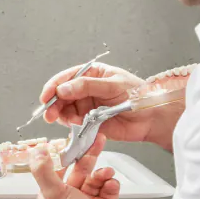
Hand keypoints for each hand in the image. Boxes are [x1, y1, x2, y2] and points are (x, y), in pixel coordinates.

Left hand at [30, 133, 129, 198]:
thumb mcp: (54, 193)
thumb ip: (43, 171)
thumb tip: (36, 153)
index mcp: (52, 197)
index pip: (56, 169)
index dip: (64, 155)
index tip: (71, 142)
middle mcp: (69, 198)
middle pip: (78, 170)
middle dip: (87, 157)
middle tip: (95, 143)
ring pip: (95, 176)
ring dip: (101, 172)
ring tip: (105, 172)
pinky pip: (108, 185)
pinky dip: (110, 183)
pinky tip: (110, 185)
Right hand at [39, 62, 179, 151]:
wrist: (153, 118)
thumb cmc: (139, 96)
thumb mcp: (113, 85)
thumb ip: (87, 86)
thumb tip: (63, 88)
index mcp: (93, 74)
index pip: (67, 77)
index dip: (54, 86)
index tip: (46, 96)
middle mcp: (87, 89)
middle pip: (62, 94)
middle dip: (54, 103)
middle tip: (49, 113)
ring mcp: (87, 106)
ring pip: (65, 109)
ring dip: (60, 115)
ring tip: (61, 120)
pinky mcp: (89, 122)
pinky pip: (73, 122)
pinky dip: (70, 124)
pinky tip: (74, 124)